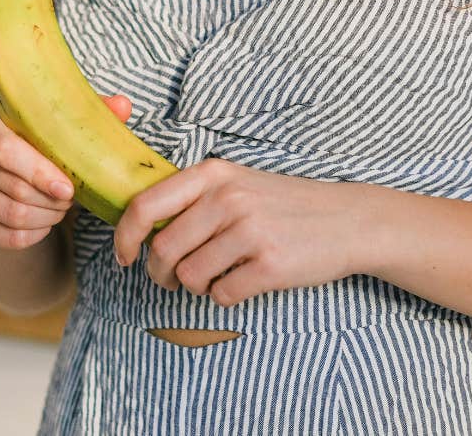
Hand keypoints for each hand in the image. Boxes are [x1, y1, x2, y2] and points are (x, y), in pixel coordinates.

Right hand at [0, 94, 132, 249]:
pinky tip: (45, 226)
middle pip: (15, 188)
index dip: (40, 173)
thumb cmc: (45, 148)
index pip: (6, 150)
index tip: (69, 190)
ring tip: (59, 210)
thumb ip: (94, 113)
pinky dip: (34, 236)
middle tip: (70, 199)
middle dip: (53, 201)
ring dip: (47, 218)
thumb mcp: (67, 128)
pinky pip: (6, 237)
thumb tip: (123, 104)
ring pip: (12, 215)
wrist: (17, 180)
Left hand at [112, 158, 371, 306]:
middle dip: (159, 274)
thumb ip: (192, 196)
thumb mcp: (237, 182)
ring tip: (212, 277)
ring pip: (189, 275)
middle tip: (171, 280)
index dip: (124, 237)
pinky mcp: (271, 265)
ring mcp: (251, 231)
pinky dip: (224, 296)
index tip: (124, 257)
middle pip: (163, 249)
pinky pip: (222, 294)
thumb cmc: (283, 204)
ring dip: (193, 287)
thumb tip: (139, 226)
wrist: (348, 220)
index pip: (145, 205)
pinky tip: (242, 282)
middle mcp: (228, 198)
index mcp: (213, 174)